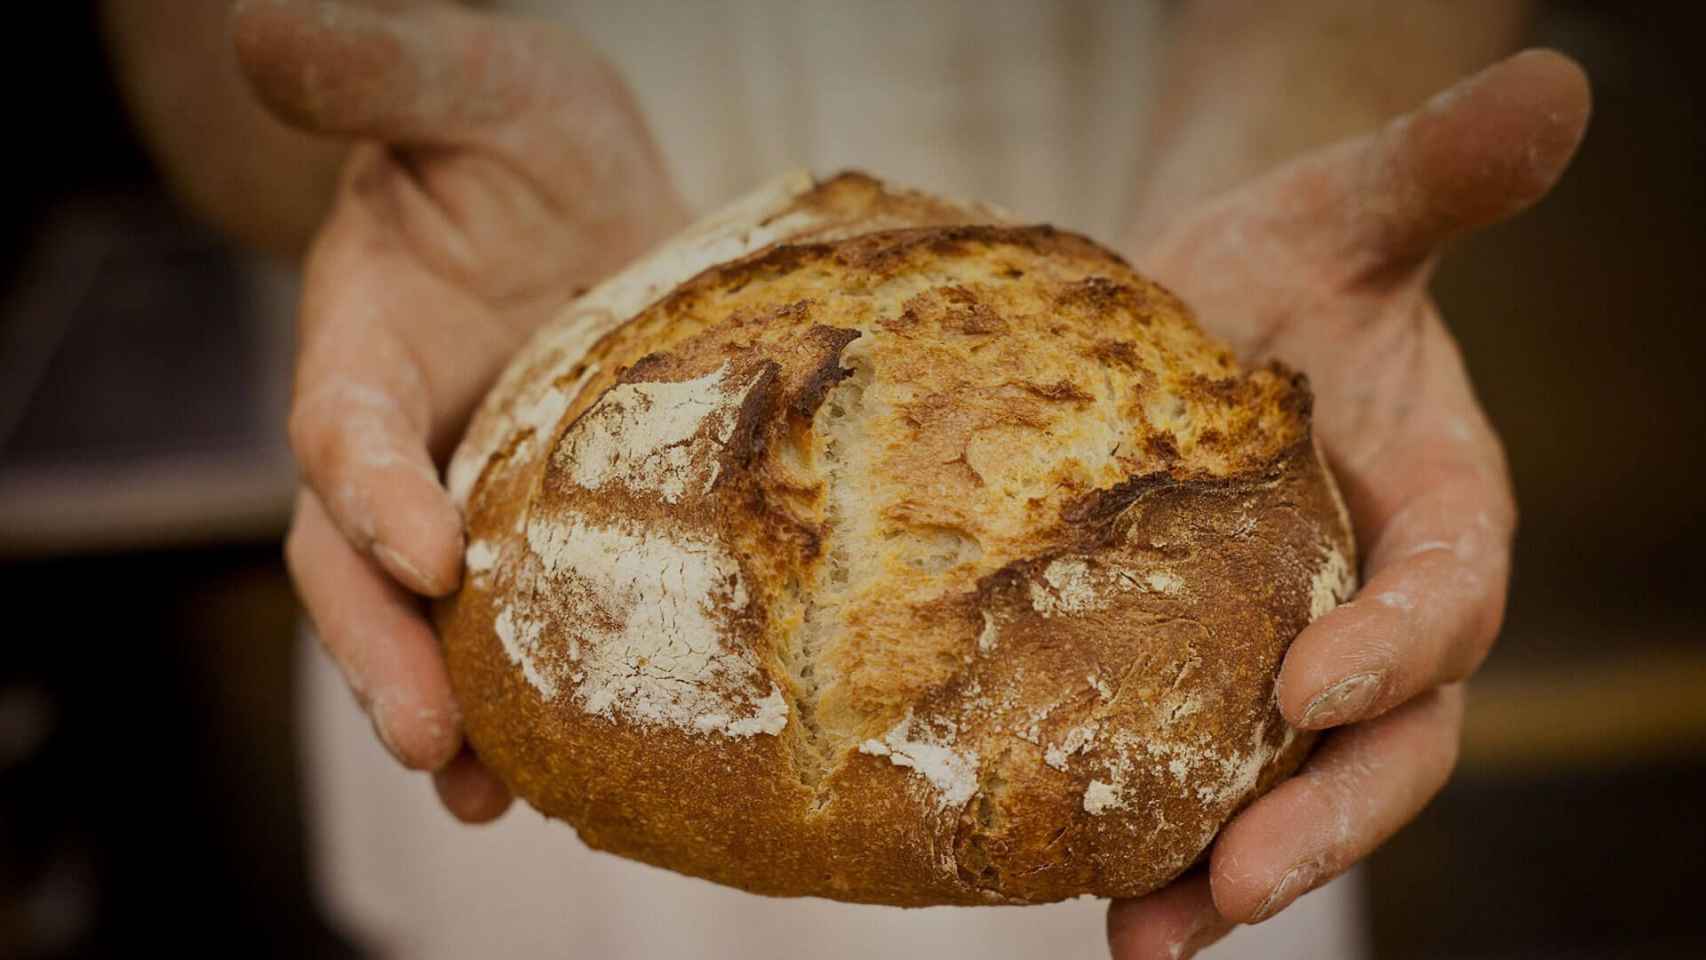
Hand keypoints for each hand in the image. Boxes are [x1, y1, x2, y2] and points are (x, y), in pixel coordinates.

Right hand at [232, 0, 687, 820]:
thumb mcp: (473, 83)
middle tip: (429, 745)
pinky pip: (521, 616)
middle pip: (358, 567)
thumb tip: (267, 26)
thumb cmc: (516, 133)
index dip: (372, 491)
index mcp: (368, 342)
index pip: (346, 431)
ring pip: (428, 619)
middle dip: (383, 654)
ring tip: (489, 799)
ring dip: (449, 707)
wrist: (585, 190)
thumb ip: (385, 69)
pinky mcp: (545, 520)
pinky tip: (572, 763)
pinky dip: (532, 690)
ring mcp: (470, 489)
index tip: (424, 550)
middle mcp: (404, 439)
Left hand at [1106, 51, 1589, 957]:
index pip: (1447, 596)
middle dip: (1322, 821)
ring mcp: (1291, 660)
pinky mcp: (1204, 684)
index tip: (1316, 685)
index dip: (1399, 647)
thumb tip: (1555, 85)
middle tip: (1236, 886)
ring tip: (1148, 943)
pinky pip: (1196, 781)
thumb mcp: (1346, 218)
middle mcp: (1377, 610)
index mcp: (1438, 509)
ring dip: (1226, 879)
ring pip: (1292, 794)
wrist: (1203, 320)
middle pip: (1386, 743)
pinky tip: (1093, 905)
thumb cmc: (1287, 268)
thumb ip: (1437, 180)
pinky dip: (1154, 850)